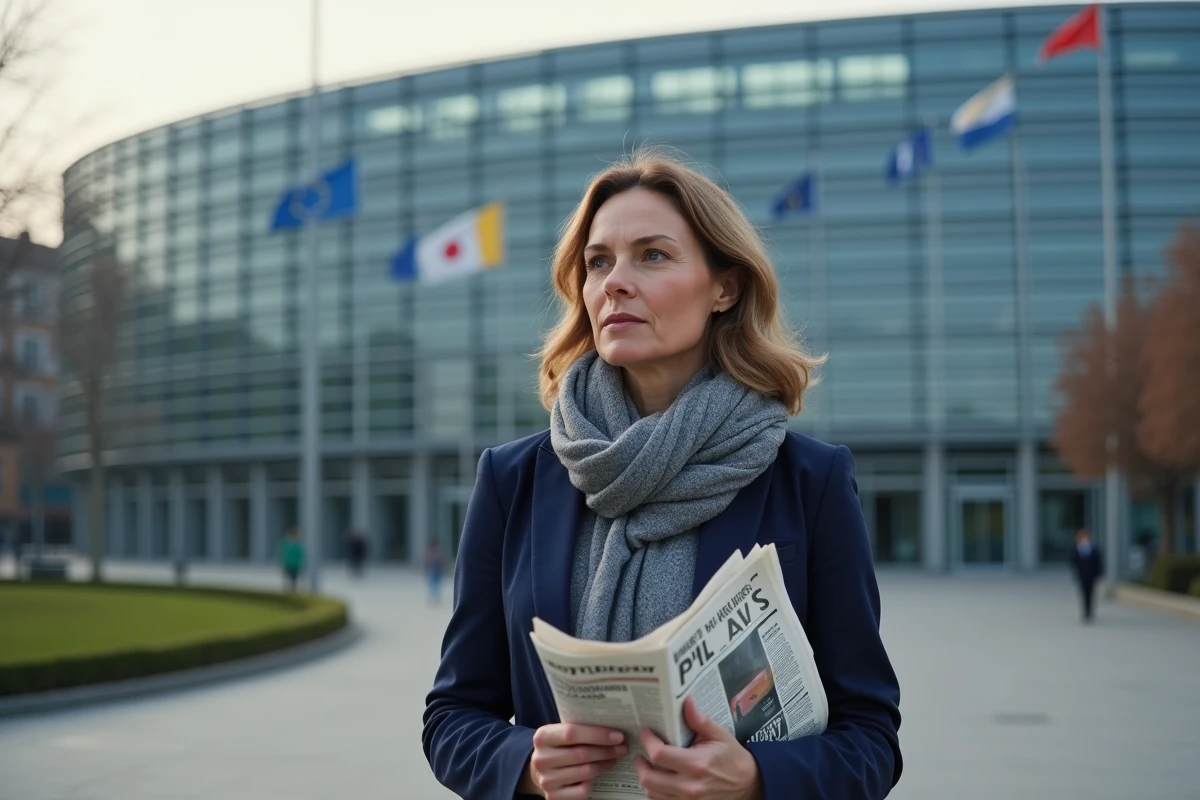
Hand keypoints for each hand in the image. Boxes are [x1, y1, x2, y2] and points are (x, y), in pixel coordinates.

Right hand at [519, 722, 626, 798]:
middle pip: (581, 754)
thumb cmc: (560, 748)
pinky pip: (583, 790)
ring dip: (604, 765)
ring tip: (614, 759)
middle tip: (622, 748)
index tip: (618, 736)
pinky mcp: (554, 797)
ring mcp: (547, 780)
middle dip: (606, 750)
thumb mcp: (562, 734)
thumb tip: (613, 729)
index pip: (571, 732)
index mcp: (542, 737)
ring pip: (585, 772)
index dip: (597, 734)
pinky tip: (597, 775)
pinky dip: (593, 782)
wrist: (543, 771)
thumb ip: (579, 729)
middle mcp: (541, 759)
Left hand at [634, 697, 762, 799]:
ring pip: (652, 792)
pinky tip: (660, 778)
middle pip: (649, 778)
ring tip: (649, 765)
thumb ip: (700, 720)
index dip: (648, 741)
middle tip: (642, 752)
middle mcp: (690, 786)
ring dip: (647, 777)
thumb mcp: (720, 735)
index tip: (647, 733)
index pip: (659, 755)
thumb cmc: (732, 758)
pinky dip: (656, 790)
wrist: (747, 784)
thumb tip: (687, 702)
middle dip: (641, 763)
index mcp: (697, 764)